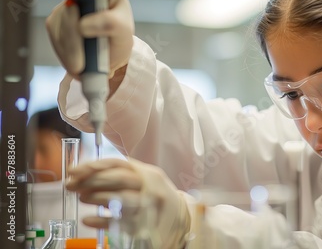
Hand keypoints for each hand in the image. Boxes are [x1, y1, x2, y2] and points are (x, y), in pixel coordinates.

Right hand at [45, 0, 133, 80]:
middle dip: (76, 23)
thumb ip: (111, 25)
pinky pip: (55, 33)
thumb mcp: (124, 33)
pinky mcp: (56, 20)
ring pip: (63, 18)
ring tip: (84, 62)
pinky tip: (76, 59)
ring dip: (72, 44)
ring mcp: (69, 4)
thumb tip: (83, 25)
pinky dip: (65, 51)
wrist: (109, 59)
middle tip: (83, 44)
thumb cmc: (119, 40)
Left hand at [66, 158, 190, 248]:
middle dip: (92, 180)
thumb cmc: (156, 198)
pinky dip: (101, 221)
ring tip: (81, 198)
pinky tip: (88, 220)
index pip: (118, 163)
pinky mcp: (144, 226)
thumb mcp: (145, 181)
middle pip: (120, 179)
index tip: (74, 170)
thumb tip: (86, 175)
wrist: (182, 219)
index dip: (94, 166)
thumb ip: (122, 175)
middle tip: (72, 185)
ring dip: (97, 197)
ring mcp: (149, 207)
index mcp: (148, 173)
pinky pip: (120, 222)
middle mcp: (151, 187)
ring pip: (122, 199)